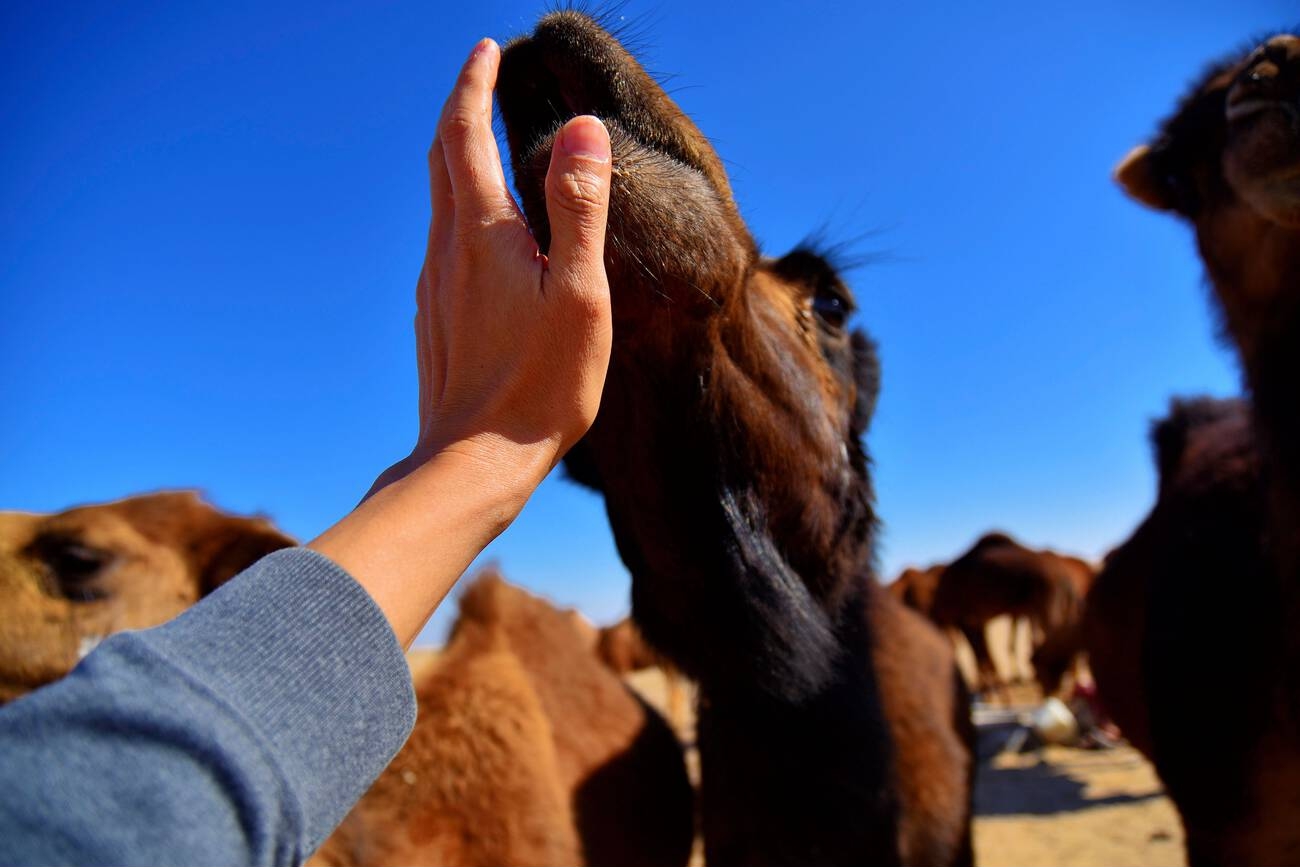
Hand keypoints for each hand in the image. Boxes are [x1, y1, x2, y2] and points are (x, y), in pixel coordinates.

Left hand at [310, 39, 613, 646]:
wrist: (474, 462)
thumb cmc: (540, 385)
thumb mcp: (577, 293)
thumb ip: (579, 208)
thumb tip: (583, 128)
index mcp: (481, 233)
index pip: (465, 134)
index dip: (473, 85)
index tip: (485, 50)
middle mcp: (446, 251)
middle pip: (441, 160)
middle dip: (459, 111)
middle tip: (480, 79)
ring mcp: (434, 287)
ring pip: (438, 202)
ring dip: (457, 159)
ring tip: (483, 141)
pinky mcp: (435, 319)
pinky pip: (443, 243)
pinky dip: (458, 208)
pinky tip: (479, 232)